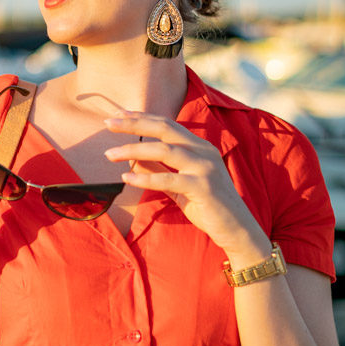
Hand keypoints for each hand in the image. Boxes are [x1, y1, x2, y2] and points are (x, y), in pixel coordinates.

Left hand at [103, 113, 268, 258]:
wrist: (237, 230)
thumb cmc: (208, 206)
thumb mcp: (179, 185)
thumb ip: (159, 170)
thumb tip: (133, 159)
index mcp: (199, 147)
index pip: (167, 125)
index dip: (142, 118)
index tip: (118, 115)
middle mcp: (203, 151)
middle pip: (165, 129)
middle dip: (134, 123)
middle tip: (107, 122)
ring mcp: (205, 168)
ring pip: (165, 150)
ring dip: (134, 150)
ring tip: (110, 155)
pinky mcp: (203, 187)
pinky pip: (169, 179)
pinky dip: (145, 177)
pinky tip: (126, 178)